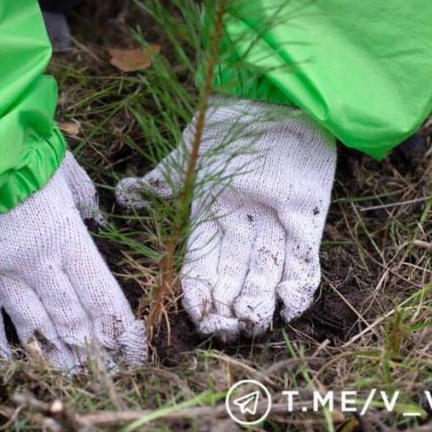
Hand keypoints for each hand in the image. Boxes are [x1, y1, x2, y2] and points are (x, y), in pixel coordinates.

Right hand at [0, 153, 146, 368]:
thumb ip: (86, 198)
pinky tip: (13, 360)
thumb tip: (98, 217)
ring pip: (33, 325)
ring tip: (70, 375)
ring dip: (53, 354)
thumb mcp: (67, 171)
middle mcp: (38, 263)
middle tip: (105, 374)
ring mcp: (3, 272)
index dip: (120, 331)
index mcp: (67, 238)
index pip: (100, 296)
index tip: (134, 355)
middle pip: (70, 318)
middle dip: (90, 350)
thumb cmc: (22, 153)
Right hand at [117, 98, 336, 339]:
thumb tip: (124, 195)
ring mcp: (274, 227)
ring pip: (266, 278)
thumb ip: (158, 182)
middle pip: (233, 281)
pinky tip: (290, 309)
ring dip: (260, 306)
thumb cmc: (225, 124)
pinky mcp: (307, 221)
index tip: (201, 320)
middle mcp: (240, 230)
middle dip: (230, 311)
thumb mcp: (187, 155)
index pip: (200, 270)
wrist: (274, 100)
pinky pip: (304, 263)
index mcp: (208, 220)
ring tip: (254, 326)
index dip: (200, 297)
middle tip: (229, 332)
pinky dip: (299, 288)